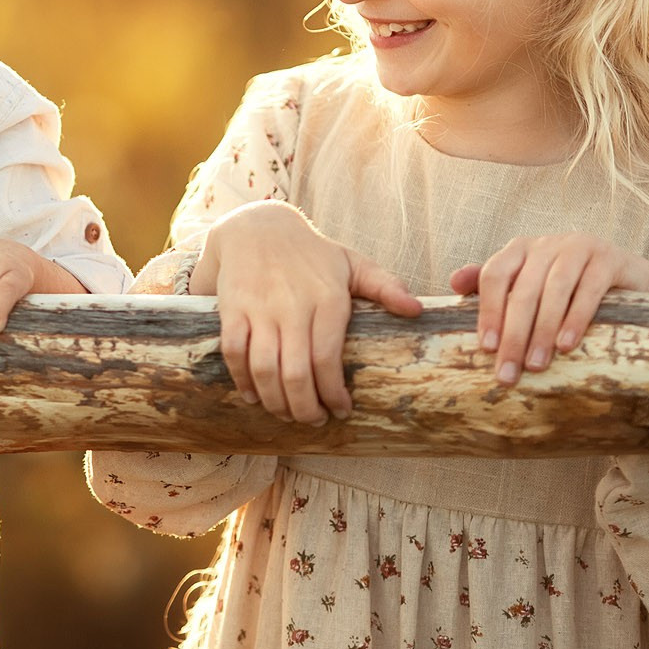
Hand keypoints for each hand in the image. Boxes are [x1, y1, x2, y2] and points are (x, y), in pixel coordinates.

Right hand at [200, 201, 420, 425]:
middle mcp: (292, 305)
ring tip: (287, 414)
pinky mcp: (232, 309)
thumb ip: (384, 286)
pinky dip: (241, 380)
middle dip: (304, 407)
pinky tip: (253, 395)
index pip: (328, 358)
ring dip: (274, 400)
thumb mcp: (351, 262)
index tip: (342, 410)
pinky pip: (233, 352)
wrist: (257, 227)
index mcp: (327, 298)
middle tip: (313, 420)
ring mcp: (259, 308)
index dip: (333, 393)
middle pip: (295, 372)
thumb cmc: (311, 253)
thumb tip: (416, 310)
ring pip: (263, 367)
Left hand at [448, 233, 648, 385]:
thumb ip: (494, 285)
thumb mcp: (533, 287)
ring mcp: (580, 247)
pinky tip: (567, 345)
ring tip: (535, 364)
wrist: (634, 283)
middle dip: (513, 334)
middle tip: (508, 373)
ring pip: (554, 288)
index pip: (494, 274)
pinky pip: (589, 288)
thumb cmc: (573, 290)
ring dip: (542, 330)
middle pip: (523, 288)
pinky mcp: (610, 258)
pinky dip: (576, 317)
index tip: (486, 348)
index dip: (488, 310)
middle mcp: (548, 244)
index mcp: (521, 249)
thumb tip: (453, 283)